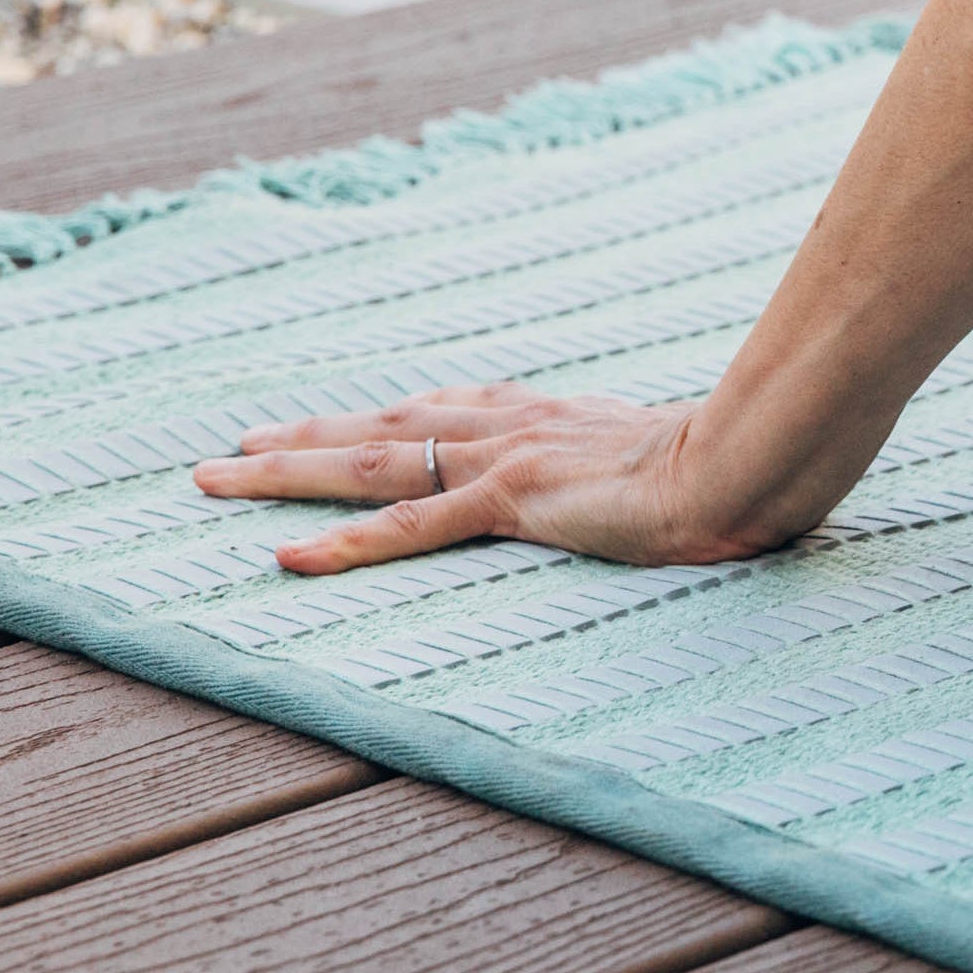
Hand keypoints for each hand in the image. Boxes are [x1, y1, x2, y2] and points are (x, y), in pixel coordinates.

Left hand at [191, 383, 792, 575]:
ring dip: (288, 472)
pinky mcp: (511, 501)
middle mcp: (513, 426)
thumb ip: (648, 459)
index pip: (446, 414)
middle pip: (385, 429)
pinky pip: (410, 527)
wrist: (754, 456)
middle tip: (234, 448)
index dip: (384, 422)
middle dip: (305, 438)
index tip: (338, 426)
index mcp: (550, 417)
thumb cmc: (737, 458)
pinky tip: (286, 558)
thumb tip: (665, 473)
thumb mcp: (678, 454)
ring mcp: (505, 461)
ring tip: (218, 480)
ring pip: (371, 465)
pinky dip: (344, 544)